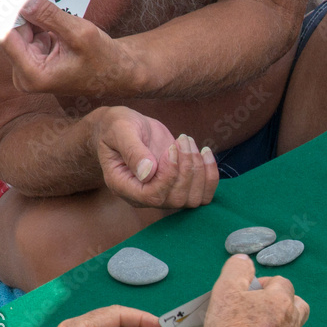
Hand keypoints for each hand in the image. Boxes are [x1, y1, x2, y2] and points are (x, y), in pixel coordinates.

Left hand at [1, 0, 138, 96]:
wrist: (119, 74)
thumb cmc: (105, 61)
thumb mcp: (80, 34)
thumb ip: (50, 16)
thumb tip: (26, 2)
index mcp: (34, 76)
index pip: (7, 37)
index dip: (15, 14)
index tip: (28, 0)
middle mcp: (26, 77)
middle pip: (13, 34)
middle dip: (30, 18)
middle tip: (51, 11)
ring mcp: (28, 71)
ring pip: (21, 33)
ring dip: (38, 23)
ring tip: (63, 28)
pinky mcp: (33, 63)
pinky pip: (28, 36)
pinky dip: (41, 28)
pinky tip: (60, 33)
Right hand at [94, 106, 219, 208]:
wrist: (125, 128)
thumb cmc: (117, 127)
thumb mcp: (120, 131)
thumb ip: (132, 151)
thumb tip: (148, 173)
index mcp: (124, 186)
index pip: (153, 197)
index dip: (169, 175)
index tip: (171, 149)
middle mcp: (144, 197)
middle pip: (177, 199)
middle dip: (187, 169)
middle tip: (182, 140)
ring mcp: (163, 194)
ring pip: (194, 199)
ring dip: (199, 170)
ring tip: (188, 142)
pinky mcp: (179, 187)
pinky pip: (204, 194)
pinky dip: (210, 174)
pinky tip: (204, 151)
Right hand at [203, 255, 309, 326]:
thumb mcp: (226, 290)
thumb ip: (236, 270)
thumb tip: (243, 260)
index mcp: (281, 301)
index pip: (282, 283)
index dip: (266, 284)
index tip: (250, 291)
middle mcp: (292, 322)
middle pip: (298, 305)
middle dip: (284, 303)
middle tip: (262, 309)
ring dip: (281, 326)